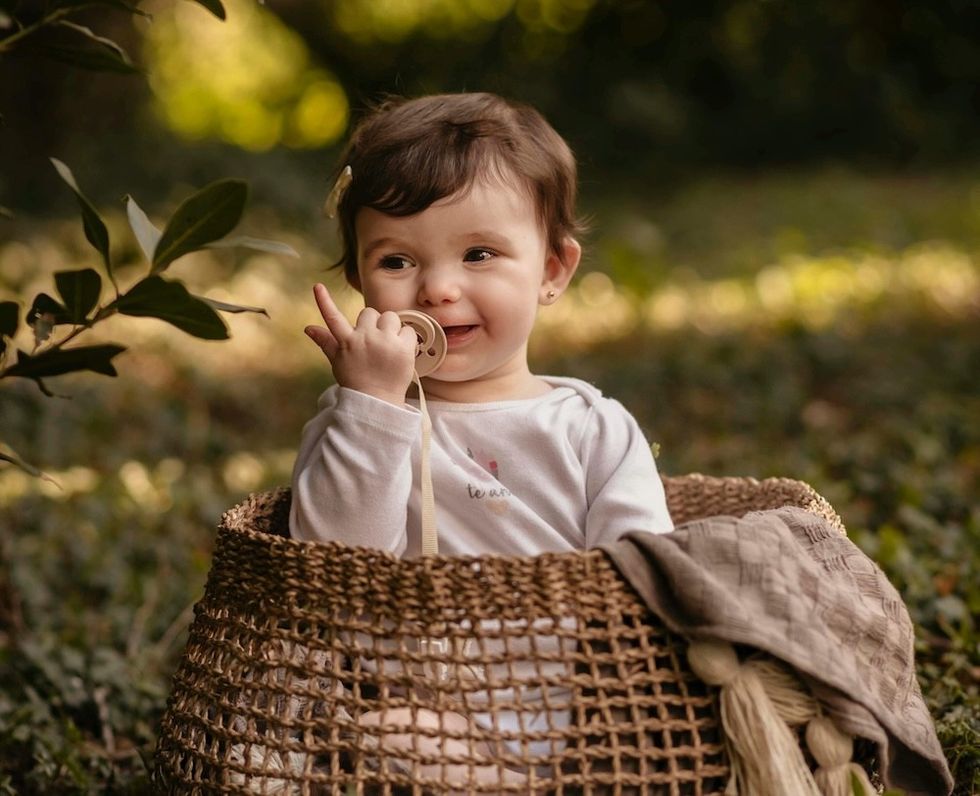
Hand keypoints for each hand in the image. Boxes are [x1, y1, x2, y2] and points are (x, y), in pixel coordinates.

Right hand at [305, 283, 417, 404]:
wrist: (378, 401)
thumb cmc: (357, 381)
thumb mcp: (338, 361)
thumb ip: (326, 341)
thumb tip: (308, 328)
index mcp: (347, 342)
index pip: (333, 318)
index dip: (324, 301)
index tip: (317, 286)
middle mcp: (365, 338)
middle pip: (370, 312)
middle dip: (373, 323)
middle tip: (375, 342)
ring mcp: (384, 342)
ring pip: (390, 317)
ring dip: (390, 328)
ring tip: (389, 346)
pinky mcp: (403, 347)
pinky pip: (408, 329)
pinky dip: (406, 338)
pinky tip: (401, 352)